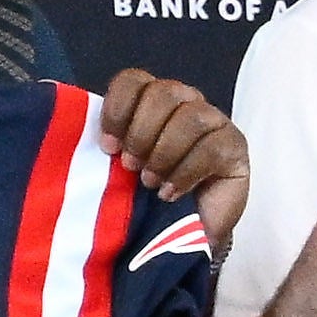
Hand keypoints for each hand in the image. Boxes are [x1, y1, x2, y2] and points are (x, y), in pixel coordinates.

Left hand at [97, 69, 245, 236]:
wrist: (181, 236)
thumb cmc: (145, 199)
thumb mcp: (117, 170)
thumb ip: (106, 146)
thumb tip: (81, 135)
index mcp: (151, 100)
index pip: (133, 80)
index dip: (117, 109)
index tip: (108, 146)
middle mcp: (185, 102)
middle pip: (163, 93)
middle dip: (141, 133)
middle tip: (131, 166)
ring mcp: (214, 121)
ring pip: (190, 117)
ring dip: (163, 152)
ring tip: (150, 182)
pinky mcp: (235, 146)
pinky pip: (211, 148)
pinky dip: (185, 173)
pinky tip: (170, 193)